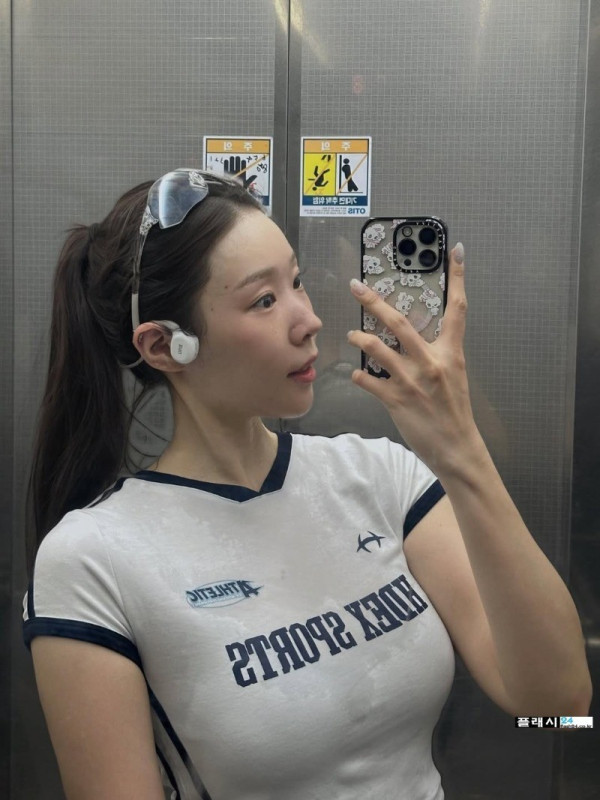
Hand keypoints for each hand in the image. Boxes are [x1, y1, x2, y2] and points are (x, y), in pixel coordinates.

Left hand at [347, 244, 482, 475]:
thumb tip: (413, 342)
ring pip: (377, 349)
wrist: (457, 448)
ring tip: (351, 336)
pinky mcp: (397, 401)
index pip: (457, 309)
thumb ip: (436, 357)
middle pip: (399, 323)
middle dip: (374, 302)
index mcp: (451, 353)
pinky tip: (356, 376)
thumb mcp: (454, 378)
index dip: (458, 278)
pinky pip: (369, 382)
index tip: (456, 251)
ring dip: (359, 340)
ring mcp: (413, 381)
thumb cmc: (454, 413)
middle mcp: (432, 362)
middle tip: (356, 287)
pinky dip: (360, 377)